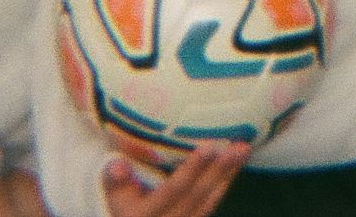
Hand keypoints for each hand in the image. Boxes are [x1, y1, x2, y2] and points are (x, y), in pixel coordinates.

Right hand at [101, 142, 248, 216]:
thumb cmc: (121, 206)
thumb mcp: (113, 196)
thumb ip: (115, 180)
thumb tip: (118, 165)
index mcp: (146, 216)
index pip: (174, 191)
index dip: (192, 170)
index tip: (208, 147)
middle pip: (198, 195)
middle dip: (219, 170)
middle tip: (238, 146)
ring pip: (210, 201)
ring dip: (227, 175)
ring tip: (242, 151)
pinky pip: (211, 204)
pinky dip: (224, 184)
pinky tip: (234, 166)